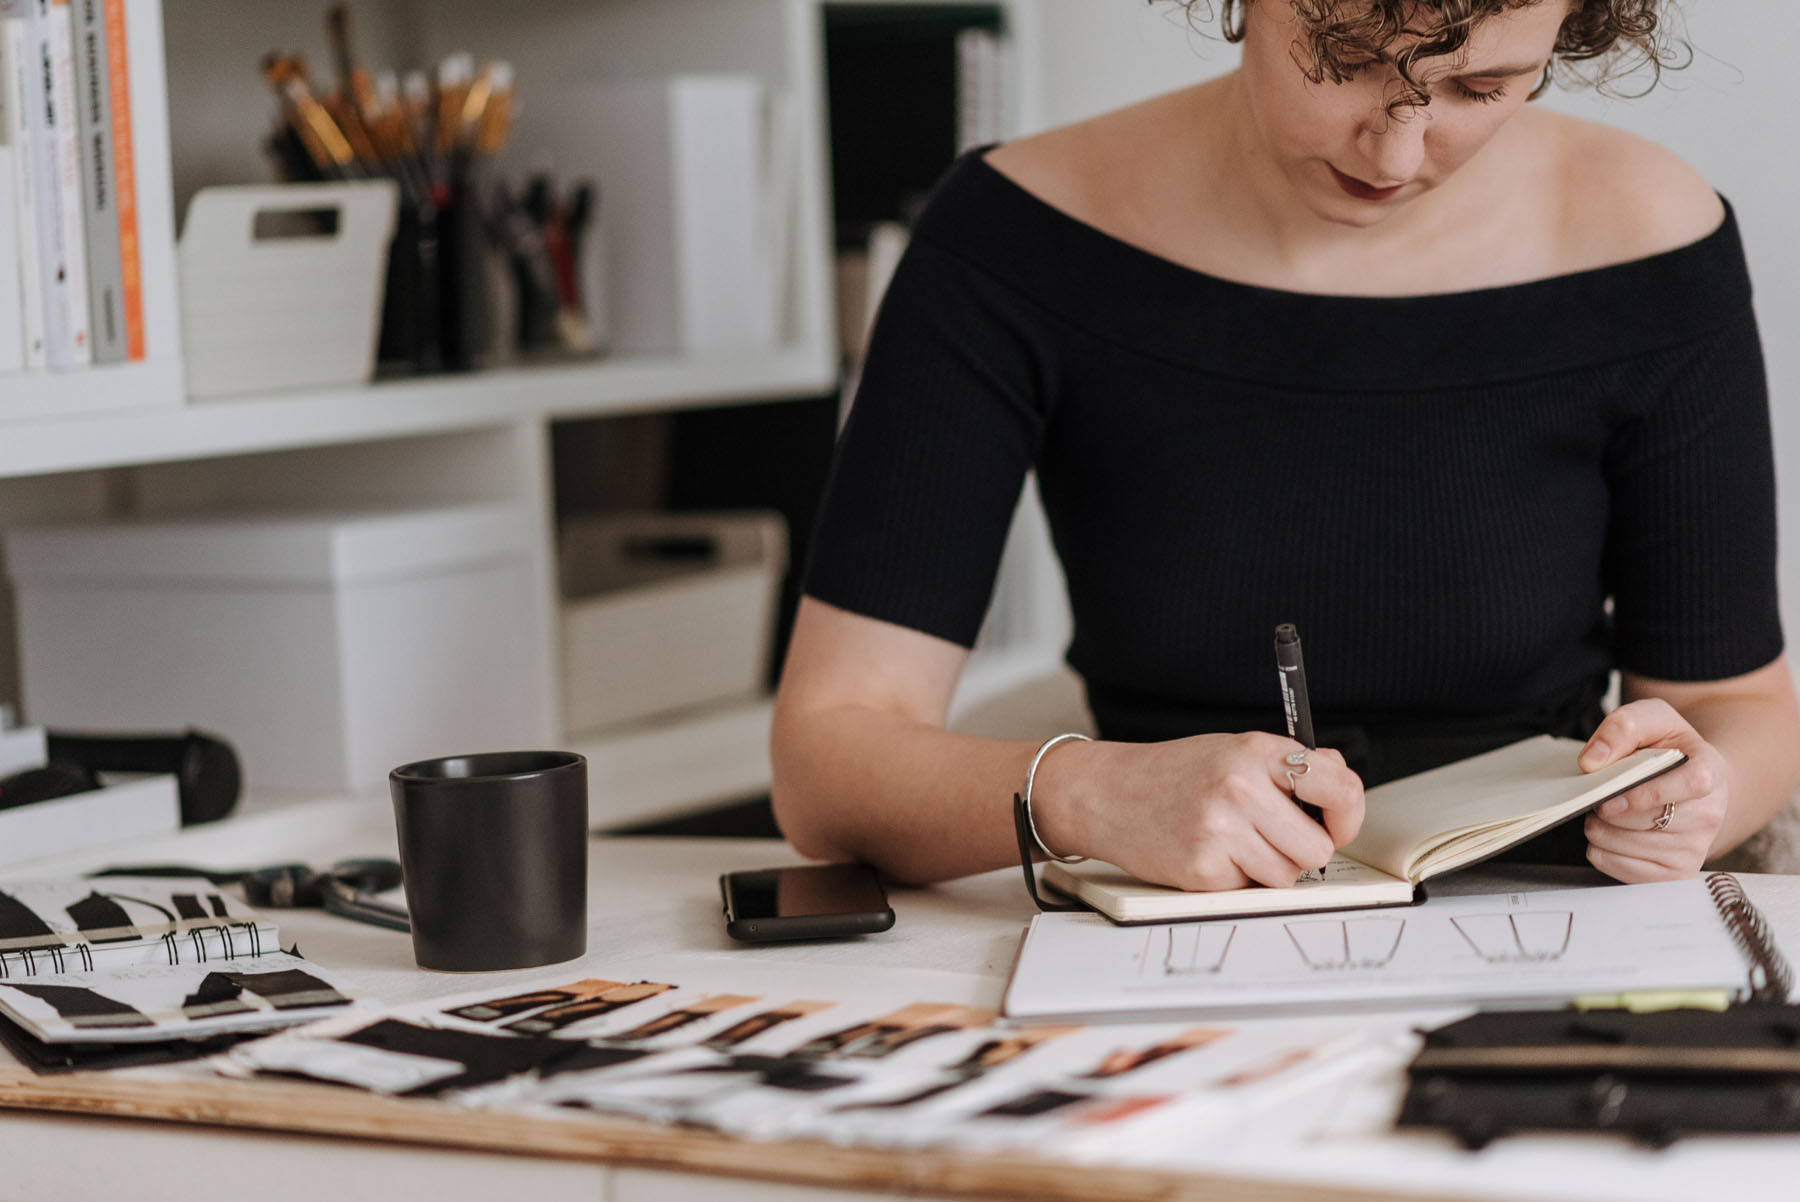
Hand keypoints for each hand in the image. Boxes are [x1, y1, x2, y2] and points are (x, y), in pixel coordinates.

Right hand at [1039, 732, 1364, 891]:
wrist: (1105, 793)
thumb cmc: (1171, 774)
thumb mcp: (1232, 750)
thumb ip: (1288, 765)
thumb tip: (1340, 782)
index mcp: (1256, 752)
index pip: (1340, 786)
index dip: (1347, 815)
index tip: (1335, 823)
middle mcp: (1241, 787)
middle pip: (1318, 848)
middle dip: (1301, 851)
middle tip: (1270, 836)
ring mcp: (1220, 830)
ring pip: (1287, 877)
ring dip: (1268, 869)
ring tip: (1233, 843)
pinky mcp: (1202, 869)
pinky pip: (1250, 891)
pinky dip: (1236, 880)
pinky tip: (1209, 854)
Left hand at [1579, 699, 1727, 881]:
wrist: (1691, 783)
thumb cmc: (1668, 749)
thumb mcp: (1651, 720)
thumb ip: (1623, 726)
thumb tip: (1592, 761)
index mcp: (1710, 773)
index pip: (1690, 785)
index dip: (1644, 795)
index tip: (1610, 799)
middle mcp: (1710, 816)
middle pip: (1646, 823)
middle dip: (1607, 809)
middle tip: (1602, 795)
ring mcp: (1694, 850)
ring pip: (1625, 847)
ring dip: (1599, 828)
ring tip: (1608, 811)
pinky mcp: (1674, 874)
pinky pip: (1617, 868)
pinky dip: (1600, 850)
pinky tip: (1611, 832)